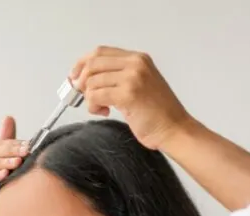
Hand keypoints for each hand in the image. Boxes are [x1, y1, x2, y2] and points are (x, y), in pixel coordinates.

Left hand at [70, 46, 193, 150]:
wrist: (174, 129)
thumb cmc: (157, 113)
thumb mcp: (138, 85)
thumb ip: (117, 76)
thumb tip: (84, 78)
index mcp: (138, 58)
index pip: (100, 52)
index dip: (82, 63)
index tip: (74, 76)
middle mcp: (136, 63)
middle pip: (93, 64)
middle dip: (82, 82)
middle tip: (84, 97)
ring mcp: (133, 77)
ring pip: (92, 82)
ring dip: (90, 99)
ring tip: (101, 108)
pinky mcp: (128, 94)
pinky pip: (95, 96)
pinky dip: (93, 106)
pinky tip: (104, 112)